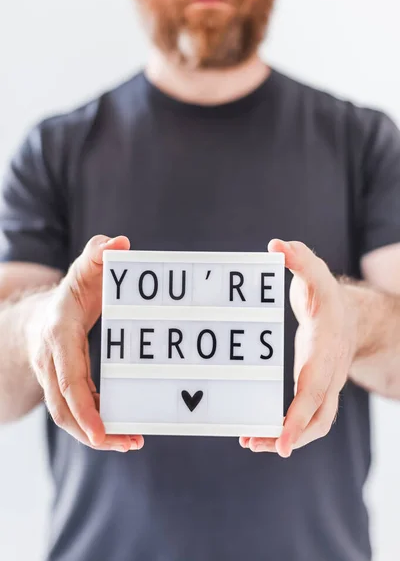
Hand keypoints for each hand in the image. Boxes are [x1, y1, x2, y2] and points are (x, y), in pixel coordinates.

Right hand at [30, 235, 143, 452]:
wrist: (42, 314)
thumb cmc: (71, 291)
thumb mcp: (84, 269)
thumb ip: (98, 254)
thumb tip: (119, 242)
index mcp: (59, 336)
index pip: (68, 379)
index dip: (84, 408)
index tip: (102, 431)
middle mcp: (51, 362)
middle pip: (65, 408)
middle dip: (94, 431)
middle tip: (130, 442)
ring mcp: (54, 378)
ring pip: (68, 417)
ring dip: (97, 435)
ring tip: (132, 441)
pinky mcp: (63, 387)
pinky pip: (75, 412)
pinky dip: (96, 425)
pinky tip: (122, 430)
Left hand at [239, 239, 356, 457]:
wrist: (351, 314)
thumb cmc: (326, 294)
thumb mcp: (314, 272)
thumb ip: (298, 258)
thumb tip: (276, 245)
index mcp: (328, 347)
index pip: (314, 388)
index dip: (297, 416)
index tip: (280, 441)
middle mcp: (331, 371)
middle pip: (318, 417)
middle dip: (289, 436)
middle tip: (254, 443)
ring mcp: (325, 383)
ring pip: (314, 423)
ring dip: (285, 437)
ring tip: (250, 442)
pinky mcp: (315, 387)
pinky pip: (305, 415)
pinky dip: (284, 427)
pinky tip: (257, 429)